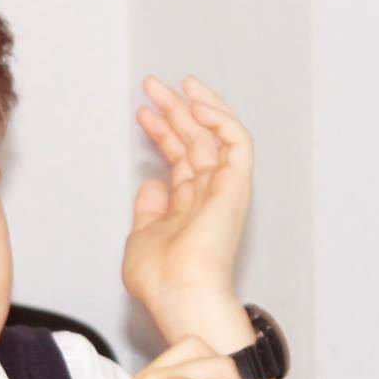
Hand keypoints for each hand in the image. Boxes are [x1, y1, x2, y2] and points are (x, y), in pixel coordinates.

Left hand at [123, 76, 253, 342]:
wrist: (180, 292)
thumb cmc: (161, 279)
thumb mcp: (141, 237)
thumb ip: (148, 208)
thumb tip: (152, 181)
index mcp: (189, 208)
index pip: (181, 160)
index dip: (163, 133)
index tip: (144, 114)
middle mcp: (208, 196)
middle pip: (195, 142)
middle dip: (174, 111)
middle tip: (152, 87)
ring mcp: (224, 189)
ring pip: (216, 136)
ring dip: (195, 107)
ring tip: (171, 86)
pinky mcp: (236, 184)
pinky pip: (237, 142)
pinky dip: (221, 118)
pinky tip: (197, 103)